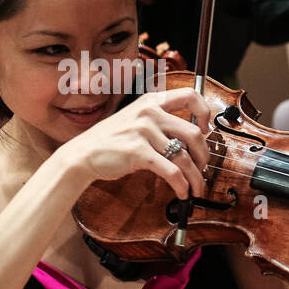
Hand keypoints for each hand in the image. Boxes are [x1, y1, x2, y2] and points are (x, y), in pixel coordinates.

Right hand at [61, 86, 211, 200]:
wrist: (82, 154)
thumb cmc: (110, 140)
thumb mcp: (134, 120)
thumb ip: (158, 122)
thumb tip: (189, 139)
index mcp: (151, 102)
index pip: (189, 95)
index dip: (204, 112)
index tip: (206, 128)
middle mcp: (149, 113)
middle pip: (194, 133)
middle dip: (205, 156)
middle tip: (204, 168)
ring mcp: (144, 131)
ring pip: (185, 157)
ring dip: (196, 177)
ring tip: (197, 188)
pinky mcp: (139, 152)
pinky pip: (172, 171)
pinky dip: (182, 185)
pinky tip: (182, 193)